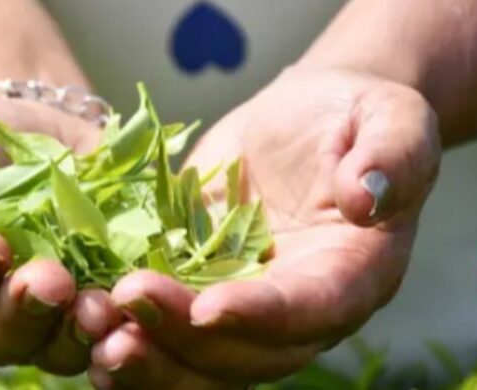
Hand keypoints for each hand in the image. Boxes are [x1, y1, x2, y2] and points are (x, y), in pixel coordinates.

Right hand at [0, 96, 120, 374]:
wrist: (26, 131)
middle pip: (2, 335)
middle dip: (25, 310)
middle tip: (51, 281)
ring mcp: (53, 313)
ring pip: (63, 341)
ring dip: (84, 328)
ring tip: (107, 302)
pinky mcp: (105, 293)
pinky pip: (118, 322)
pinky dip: (133, 317)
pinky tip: (152, 297)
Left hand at [87, 67, 440, 387]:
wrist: (309, 119)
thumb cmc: (355, 114)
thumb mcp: (390, 117)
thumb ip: (394, 155)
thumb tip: (370, 197)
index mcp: (353, 274)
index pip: (311, 309)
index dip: (263, 316)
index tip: (209, 308)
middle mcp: (299, 308)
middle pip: (245, 355)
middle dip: (182, 341)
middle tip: (122, 313)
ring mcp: (245, 304)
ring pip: (199, 362)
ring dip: (146, 358)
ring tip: (91, 329)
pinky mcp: (200, 286)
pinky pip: (166, 330)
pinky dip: (126, 334)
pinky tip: (82, 320)